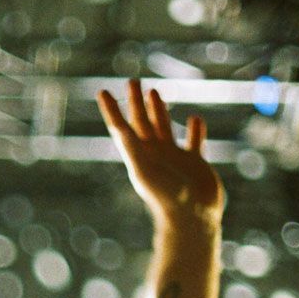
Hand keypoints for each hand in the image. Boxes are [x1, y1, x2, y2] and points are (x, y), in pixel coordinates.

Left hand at [98, 78, 224, 226]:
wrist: (192, 216)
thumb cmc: (167, 195)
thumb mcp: (145, 169)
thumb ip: (132, 148)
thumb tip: (118, 127)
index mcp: (138, 155)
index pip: (121, 128)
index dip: (111, 110)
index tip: (102, 92)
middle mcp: (154, 154)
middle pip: (141, 122)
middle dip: (135, 102)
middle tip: (132, 80)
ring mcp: (173, 157)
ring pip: (163, 127)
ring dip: (158, 110)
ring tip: (153, 91)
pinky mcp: (194, 162)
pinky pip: (194, 141)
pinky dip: (195, 130)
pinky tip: (195, 119)